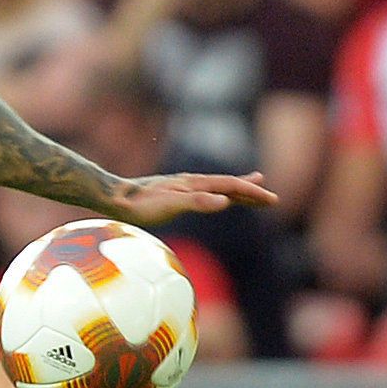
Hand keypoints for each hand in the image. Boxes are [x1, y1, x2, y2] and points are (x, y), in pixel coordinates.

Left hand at [106, 171, 277, 226]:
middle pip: (228, 185)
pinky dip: (217, 194)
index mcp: (195, 184)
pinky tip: (215, 197)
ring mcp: (183, 186)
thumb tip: (225, 201)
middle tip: (272, 198)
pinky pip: (204, 193)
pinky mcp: (173, 193)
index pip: (231, 186)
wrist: (114, 198)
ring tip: (252, 189)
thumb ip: (197, 202)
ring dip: (237, 190)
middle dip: (251, 192)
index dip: (252, 193)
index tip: (272, 200)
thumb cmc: (141, 205)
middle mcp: (191, 182)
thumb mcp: (170, 205)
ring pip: (217, 187)